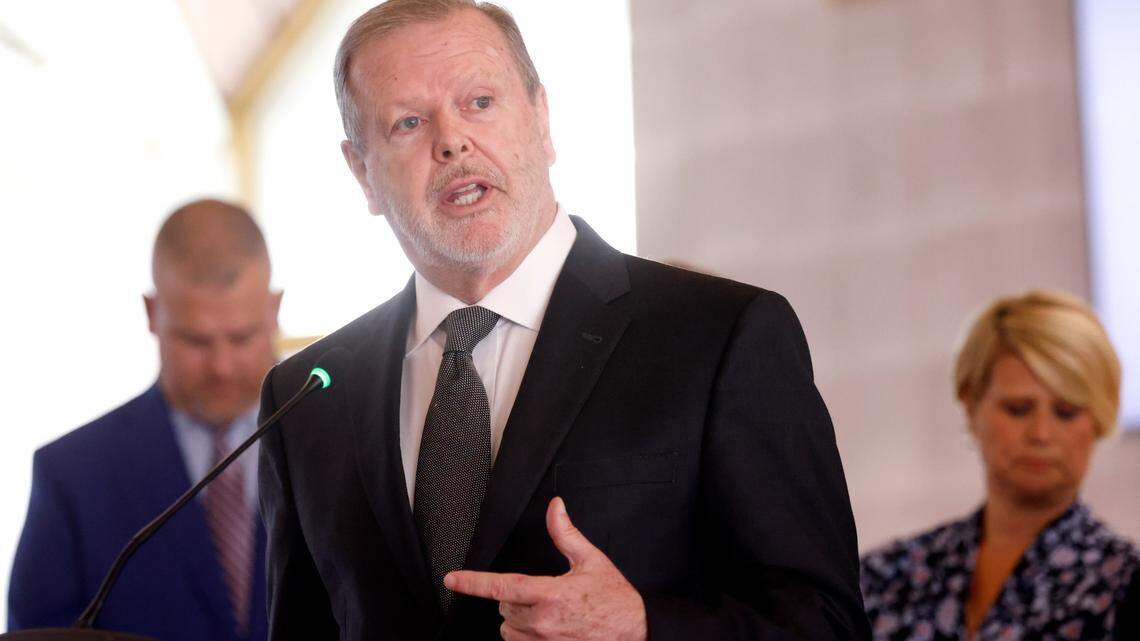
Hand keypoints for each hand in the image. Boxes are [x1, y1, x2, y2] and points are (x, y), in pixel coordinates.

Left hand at [445, 497, 647, 640]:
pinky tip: (545, 629)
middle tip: (540, 593)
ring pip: (508, 629)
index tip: (453, 579)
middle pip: (504, 607)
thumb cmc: (614, 599)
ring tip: (544, 613)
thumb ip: (566, 534)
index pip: (501, 586)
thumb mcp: (591, 560)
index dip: (473, 582)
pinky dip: (525, 636)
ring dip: (517, 619)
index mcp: (550, 594)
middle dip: (513, 597)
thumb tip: (555, 508)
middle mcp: (542, 622)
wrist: (635, 631)